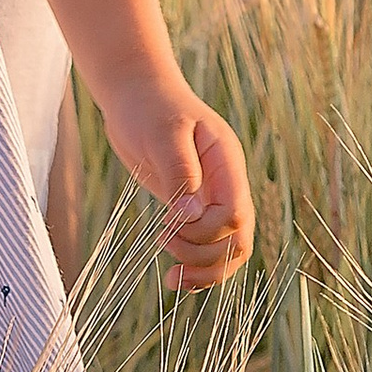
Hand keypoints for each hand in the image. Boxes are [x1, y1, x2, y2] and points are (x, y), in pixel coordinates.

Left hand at [97, 77, 254, 289]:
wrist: (134, 93)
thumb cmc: (149, 106)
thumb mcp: (163, 133)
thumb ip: (180, 172)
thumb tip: (190, 216)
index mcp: (226, 163)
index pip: (234, 213)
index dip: (206, 230)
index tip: (169, 221)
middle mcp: (225, 183)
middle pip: (237, 239)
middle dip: (205, 255)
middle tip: (164, 242)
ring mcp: (210, 197)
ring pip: (227, 250)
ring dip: (203, 269)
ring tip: (171, 278)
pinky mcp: (192, 207)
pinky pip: (206, 246)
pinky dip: (195, 266)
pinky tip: (174, 277)